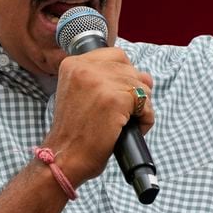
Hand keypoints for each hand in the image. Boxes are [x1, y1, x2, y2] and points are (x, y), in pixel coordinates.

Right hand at [43, 47, 154, 185]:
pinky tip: (129, 128)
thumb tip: (147, 77)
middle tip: (119, 113)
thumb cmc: (76, 132)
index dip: (122, 76)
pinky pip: (145, 103)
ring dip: (140, 107)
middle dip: (132, 91)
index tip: (113, 96)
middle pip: (131, 69)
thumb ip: (109, 79)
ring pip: (141, 86)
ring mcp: (100, 81)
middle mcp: (85, 67)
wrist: (64, 157)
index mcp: (73, 63)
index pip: (116, 55)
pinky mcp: (115, 99)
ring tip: (123, 123)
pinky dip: (145, 118)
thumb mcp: (82, 94)